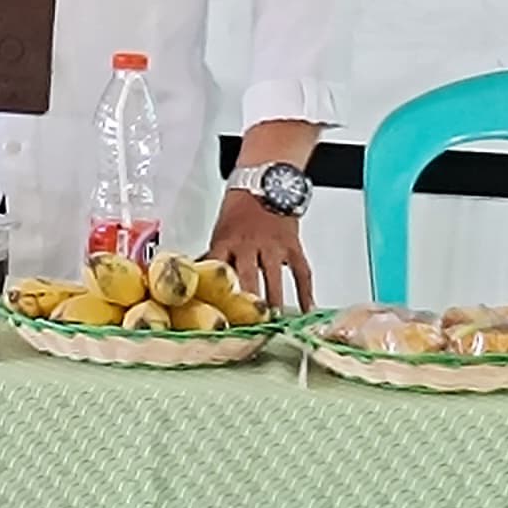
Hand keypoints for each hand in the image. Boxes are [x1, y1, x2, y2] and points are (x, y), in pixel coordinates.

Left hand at [212, 190, 313, 312]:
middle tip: (248, 325)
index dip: (215, 292)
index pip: (218, 269)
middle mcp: (248, 244)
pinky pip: (301, 271)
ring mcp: (272, 245)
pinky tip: (306, 309)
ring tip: (273, 322)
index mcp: (226, 242)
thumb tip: (201, 281)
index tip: (215, 314)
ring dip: (273, 301)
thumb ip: (216, 257)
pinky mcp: (292, 245)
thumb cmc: (239, 208)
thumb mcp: (220, 231)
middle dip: (247, 303)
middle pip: (246, 277)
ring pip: (273, 277)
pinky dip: (305, 292)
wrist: (264, 182)